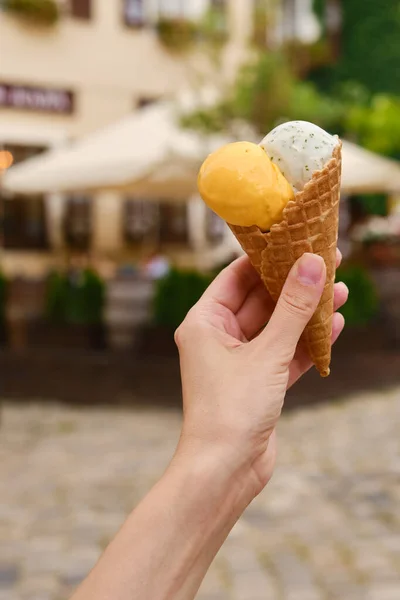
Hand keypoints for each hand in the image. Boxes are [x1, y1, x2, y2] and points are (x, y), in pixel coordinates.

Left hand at [174, 252, 347, 508]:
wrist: (226, 471)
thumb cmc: (230, 410)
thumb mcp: (267, 352)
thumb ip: (292, 309)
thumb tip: (313, 264)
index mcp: (204, 323)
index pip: (236, 277)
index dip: (266, 257)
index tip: (295, 240)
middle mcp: (218, 338)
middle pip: (260, 300)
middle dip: (294, 284)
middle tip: (328, 262)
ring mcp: (238, 361)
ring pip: (276, 327)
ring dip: (306, 313)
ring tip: (340, 292)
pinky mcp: (258, 383)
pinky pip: (284, 354)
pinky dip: (306, 343)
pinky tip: (334, 327)